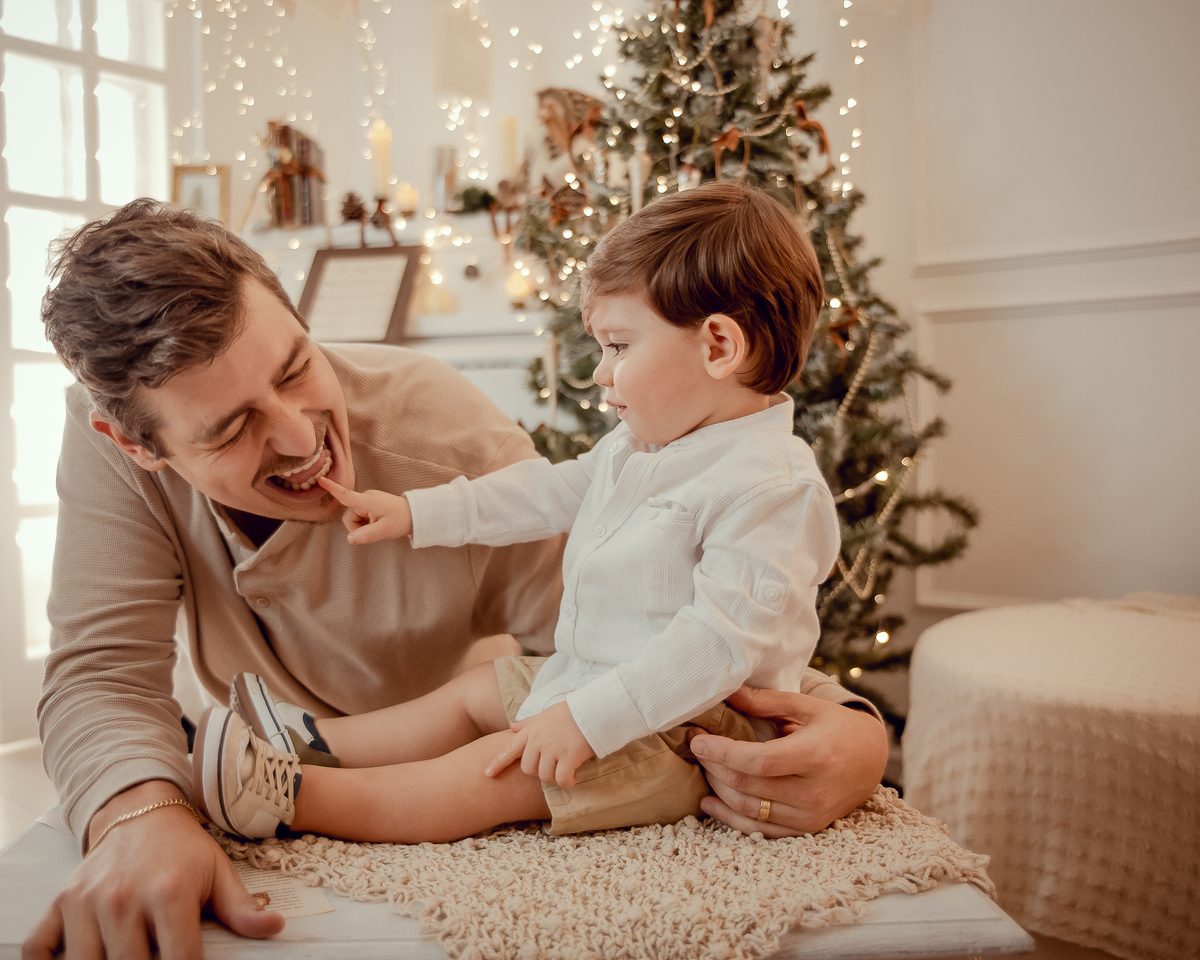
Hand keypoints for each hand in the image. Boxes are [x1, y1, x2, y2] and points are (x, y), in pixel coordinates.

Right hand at [22, 780, 282, 959]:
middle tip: (155, 957)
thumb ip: (241, 908)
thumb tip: (275, 926)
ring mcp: (87, 902)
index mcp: (169, 893)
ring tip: (126, 955)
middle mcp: (124, 899)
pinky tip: (77, 957)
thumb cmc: (183, 849)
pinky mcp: (60, 903)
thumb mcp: (219, 872)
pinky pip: (40, 949)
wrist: (139, 811)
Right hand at [318, 476, 412, 543]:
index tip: (320, 479)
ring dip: (362, 526)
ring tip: (379, 525)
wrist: (414, 514)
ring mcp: (367, 500)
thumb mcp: (385, 530)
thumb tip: (349, 540)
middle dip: (357, 528)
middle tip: (376, 529)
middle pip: (349, 517)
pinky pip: (360, 516)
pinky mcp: (369, 504)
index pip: (346, 495)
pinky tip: (378, 522)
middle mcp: (365, 497)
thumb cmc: (401, 520)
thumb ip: (367, 535)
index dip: (332, 488)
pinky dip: (366, 523)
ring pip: (354, 518)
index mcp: (368, 501)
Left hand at [484, 701, 594, 787]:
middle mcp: (538, 740)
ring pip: (545, 776)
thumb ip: (528, 724)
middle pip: (528, 769)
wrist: (592, 709)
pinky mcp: (569, 756)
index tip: (487, 774)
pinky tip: (573, 778)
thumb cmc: (569, 712)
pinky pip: (562, 779)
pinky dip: (567, 782)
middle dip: (539, 772)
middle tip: (553, 767)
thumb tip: (512, 727)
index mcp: (531, 731)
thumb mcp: (545, 714)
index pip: (509, 749)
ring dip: (555, 778)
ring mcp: (553, 748)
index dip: (497, 763)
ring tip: (565, 771)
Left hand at [690, 685, 887, 837]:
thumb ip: (766, 700)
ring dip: (717, 789)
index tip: (698, 739)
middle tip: (697, 746)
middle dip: (713, 766)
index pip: (758, 762)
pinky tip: (710, 801)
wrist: (872, 760)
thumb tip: (727, 690)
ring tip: (703, 768)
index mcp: (814, 755)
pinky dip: (730, 818)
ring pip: (748, 810)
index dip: (722, 753)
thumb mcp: (806, 706)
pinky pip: (759, 830)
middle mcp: (813, 791)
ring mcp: (810, 815)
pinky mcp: (806, 829)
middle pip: (747, 786)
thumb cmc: (836, 727)